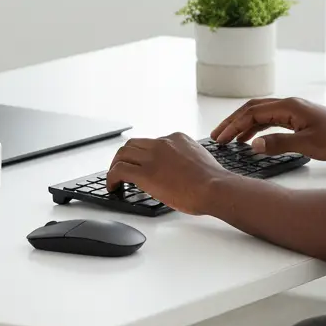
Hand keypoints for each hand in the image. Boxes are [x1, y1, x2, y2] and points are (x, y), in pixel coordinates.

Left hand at [106, 133, 227, 214]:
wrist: (214, 187)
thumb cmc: (212, 180)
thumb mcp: (199, 158)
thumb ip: (186, 158)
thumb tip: (179, 170)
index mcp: (176, 138)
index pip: (152, 142)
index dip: (143, 155)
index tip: (141, 164)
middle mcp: (162, 143)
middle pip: (133, 144)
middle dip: (124, 156)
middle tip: (121, 168)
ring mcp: (153, 157)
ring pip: (123, 153)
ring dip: (115, 165)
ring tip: (114, 178)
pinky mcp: (145, 173)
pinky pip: (119, 170)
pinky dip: (111, 177)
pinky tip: (113, 186)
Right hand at [211, 97, 325, 160]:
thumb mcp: (306, 144)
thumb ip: (278, 143)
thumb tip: (252, 145)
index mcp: (288, 106)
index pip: (252, 112)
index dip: (234, 125)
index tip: (220, 138)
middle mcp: (288, 104)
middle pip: (252, 109)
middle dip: (233, 122)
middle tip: (217, 136)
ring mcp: (293, 110)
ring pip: (260, 114)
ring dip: (243, 125)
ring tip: (229, 140)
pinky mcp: (297, 118)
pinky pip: (270, 120)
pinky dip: (257, 128)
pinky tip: (252, 140)